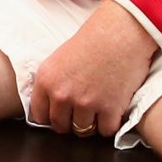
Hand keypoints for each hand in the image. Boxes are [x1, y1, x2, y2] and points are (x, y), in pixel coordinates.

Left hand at [28, 3, 156, 137]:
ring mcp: (86, 103)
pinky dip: (110, 123)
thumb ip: (52, 83)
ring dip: (91, 123)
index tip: (61, 114)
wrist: (122, 31)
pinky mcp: (109, 109)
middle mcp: (62, 94)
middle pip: (61, 126)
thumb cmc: (94, 39)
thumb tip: (51, 107)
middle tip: (83, 110)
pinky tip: (113, 109)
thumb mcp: (60, 58)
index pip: (39, 116)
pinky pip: (105, 131)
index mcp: (46, 80)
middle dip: (71, 121)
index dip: (51, 117)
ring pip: (83, 131)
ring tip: (99, 107)